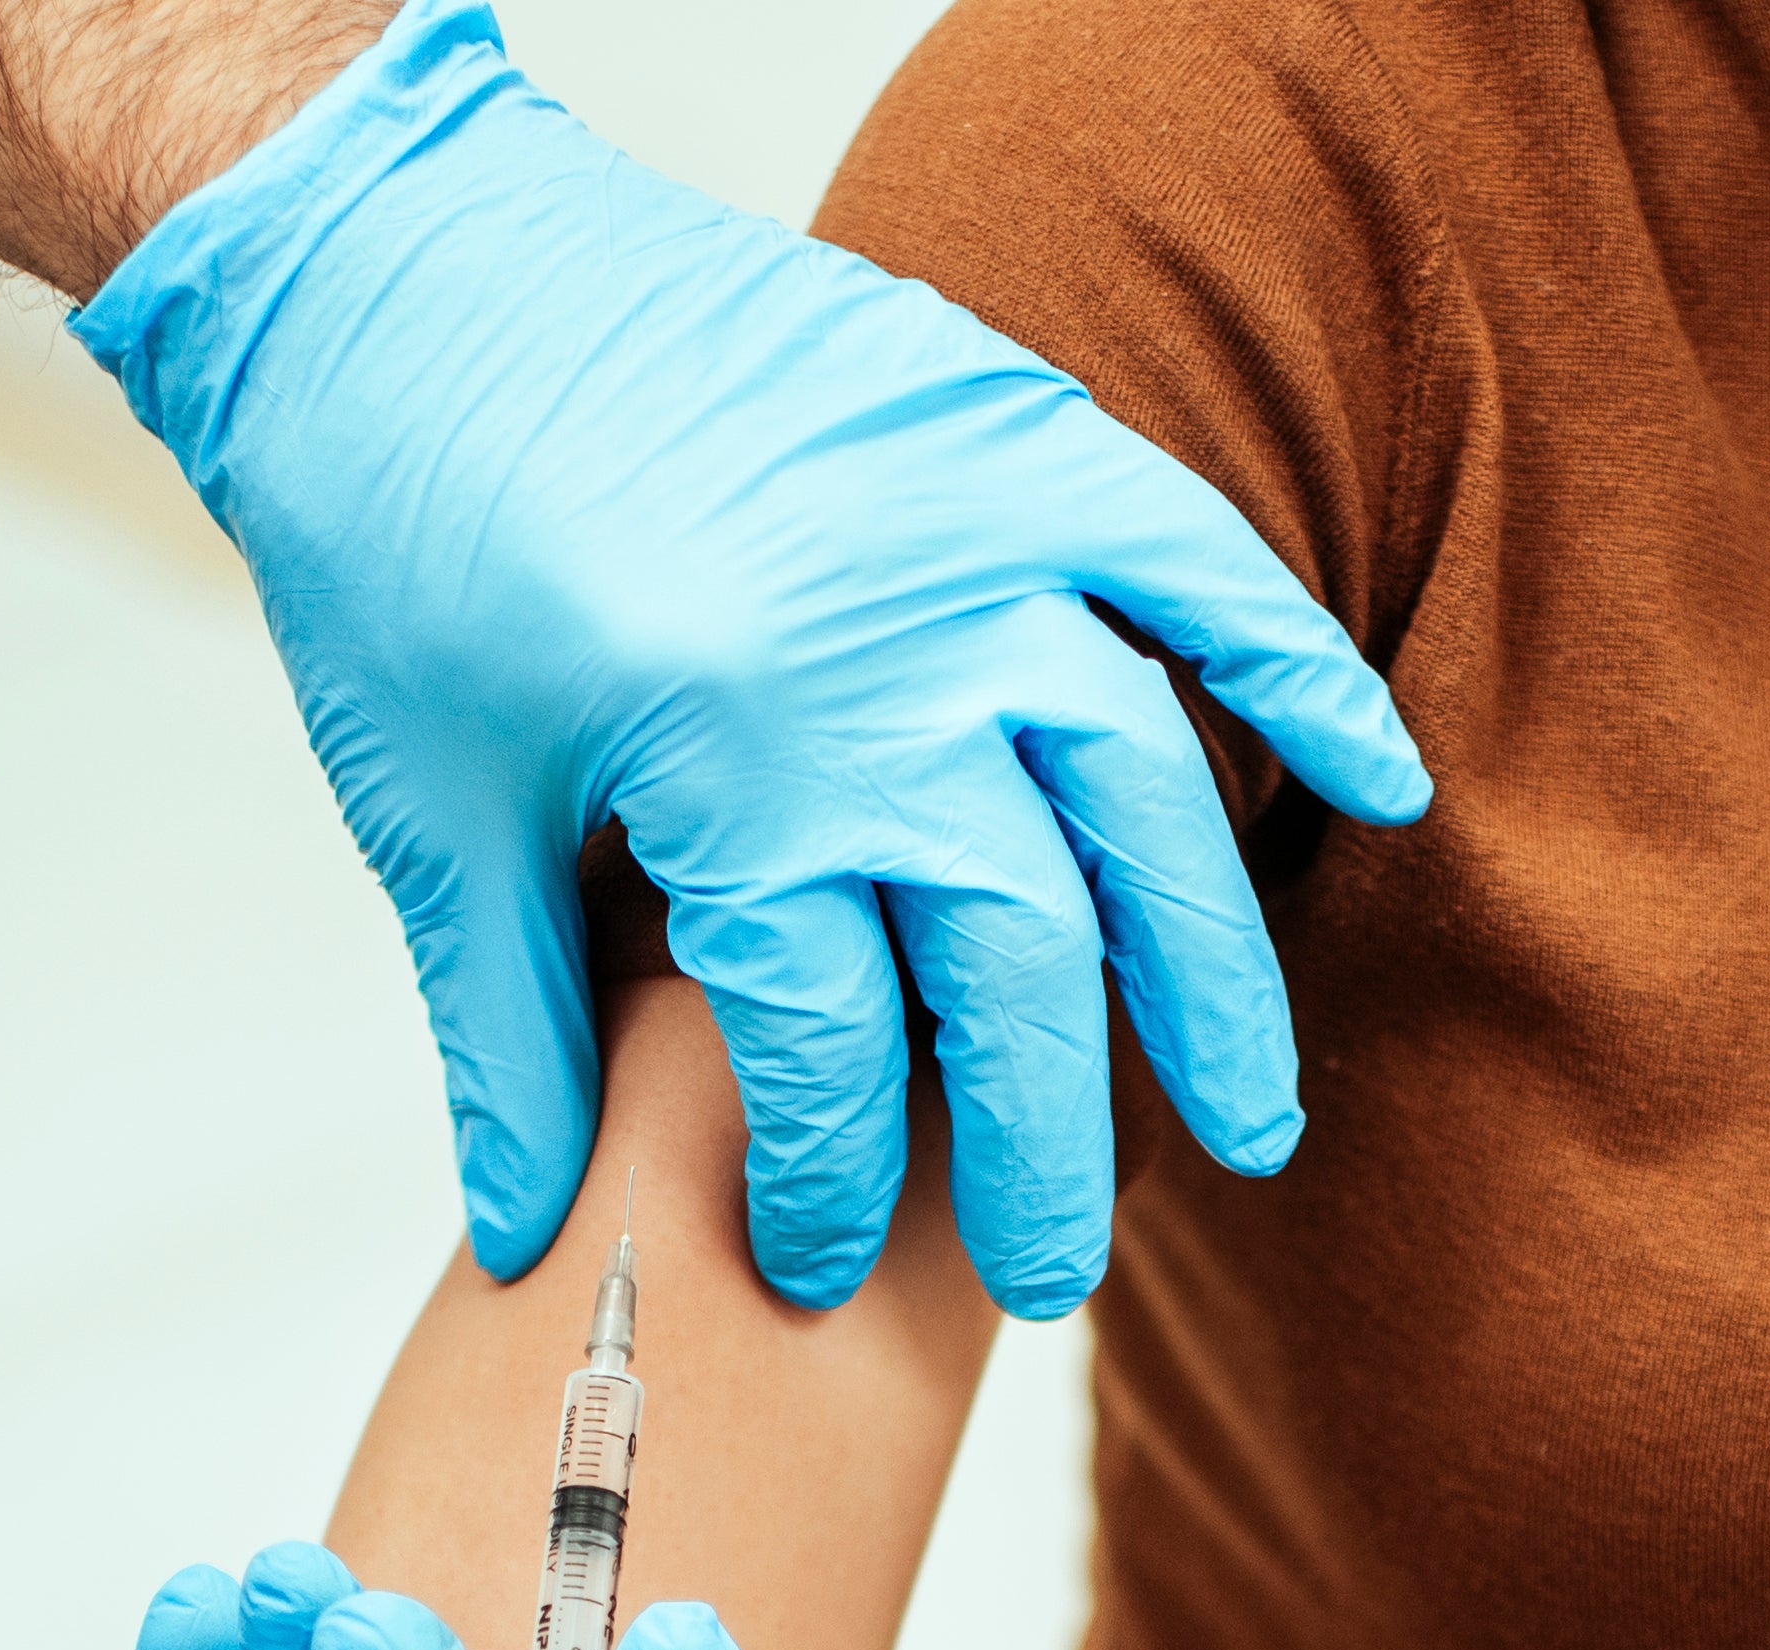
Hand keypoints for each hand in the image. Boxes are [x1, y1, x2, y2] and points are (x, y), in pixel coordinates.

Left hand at [68, 0, 1433, 1316]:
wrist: (386, 250)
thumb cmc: (392, 534)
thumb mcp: (429, 807)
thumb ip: (509, 1037)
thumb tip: (524, 1246)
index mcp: (729, 755)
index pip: (836, 1043)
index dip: (831, 1182)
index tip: (813, 1265)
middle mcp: (882, 653)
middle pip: (1023, 959)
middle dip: (1045, 1145)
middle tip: (1056, 1279)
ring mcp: (970, 532)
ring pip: (1146, 798)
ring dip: (1208, 977)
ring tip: (1247, 1123)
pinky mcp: (1009, 429)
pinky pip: (1200, 563)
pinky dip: (1299, 670)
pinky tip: (1383, 788)